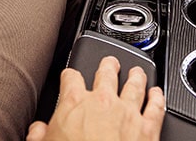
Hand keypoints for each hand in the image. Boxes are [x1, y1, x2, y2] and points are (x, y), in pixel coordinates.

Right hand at [26, 56, 164, 140]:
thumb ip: (39, 134)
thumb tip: (37, 130)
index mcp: (75, 103)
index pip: (71, 79)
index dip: (70, 76)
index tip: (70, 77)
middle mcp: (103, 101)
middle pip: (106, 74)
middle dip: (107, 66)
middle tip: (109, 63)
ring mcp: (128, 113)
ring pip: (134, 86)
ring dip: (136, 76)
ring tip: (136, 72)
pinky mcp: (148, 129)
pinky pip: (155, 107)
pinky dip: (157, 98)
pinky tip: (157, 94)